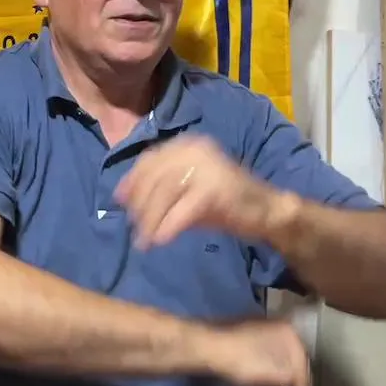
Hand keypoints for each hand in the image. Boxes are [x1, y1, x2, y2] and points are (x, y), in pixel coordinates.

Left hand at [114, 134, 290, 248]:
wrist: (267, 211)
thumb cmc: (225, 202)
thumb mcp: (186, 190)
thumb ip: (158, 189)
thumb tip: (123, 196)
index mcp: (187, 145)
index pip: (149, 159)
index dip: (132, 180)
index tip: (118, 200)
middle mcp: (195, 149)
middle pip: (154, 176)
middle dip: (139, 204)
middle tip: (133, 226)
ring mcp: (207, 167)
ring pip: (165, 192)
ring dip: (150, 219)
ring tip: (144, 240)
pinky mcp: (216, 189)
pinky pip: (182, 210)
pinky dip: (168, 226)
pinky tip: (160, 240)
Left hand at [206, 319, 311, 385]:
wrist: (205, 346)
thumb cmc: (243, 361)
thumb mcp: (277, 376)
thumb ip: (297, 384)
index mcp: (290, 334)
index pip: (304, 370)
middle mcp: (278, 329)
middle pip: (289, 368)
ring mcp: (260, 333)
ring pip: (272, 368)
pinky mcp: (243, 340)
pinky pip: (259, 363)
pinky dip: (258, 381)